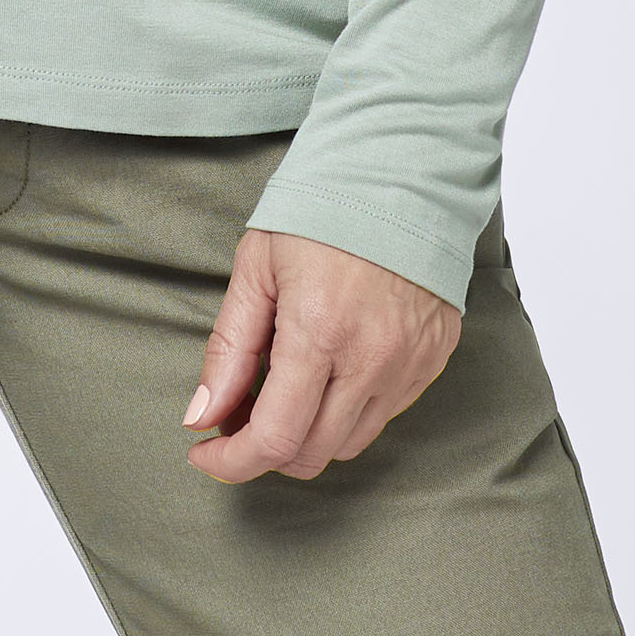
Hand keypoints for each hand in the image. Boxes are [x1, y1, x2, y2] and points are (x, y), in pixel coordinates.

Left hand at [182, 227, 461, 482]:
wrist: (403, 173)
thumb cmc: (323, 211)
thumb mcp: (256, 267)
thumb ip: (228, 348)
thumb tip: (202, 416)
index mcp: (319, 331)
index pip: (274, 439)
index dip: (232, 461)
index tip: (205, 453)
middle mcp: (371, 359)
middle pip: (311, 455)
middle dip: (264, 450)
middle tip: (237, 416)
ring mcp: (409, 365)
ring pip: (349, 444)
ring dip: (307, 434)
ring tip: (284, 390)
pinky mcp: (432, 361)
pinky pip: (384, 415)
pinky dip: (348, 411)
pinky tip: (329, 372)